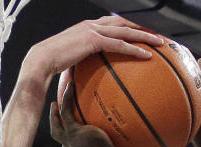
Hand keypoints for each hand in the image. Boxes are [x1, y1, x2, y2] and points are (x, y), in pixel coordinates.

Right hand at [23, 17, 164, 79]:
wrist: (40, 61)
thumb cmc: (50, 63)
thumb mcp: (68, 57)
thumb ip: (80, 58)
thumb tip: (86, 72)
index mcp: (86, 27)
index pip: (112, 22)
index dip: (127, 25)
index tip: (140, 30)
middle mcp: (91, 24)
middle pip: (123, 21)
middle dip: (141, 26)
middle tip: (157, 32)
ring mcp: (92, 30)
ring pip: (126, 30)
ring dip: (145, 35)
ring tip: (160, 42)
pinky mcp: (93, 41)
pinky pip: (119, 44)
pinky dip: (134, 49)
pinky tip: (147, 55)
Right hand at [49, 84, 140, 146]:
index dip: (68, 142)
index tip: (71, 135)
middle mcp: (70, 146)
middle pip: (59, 133)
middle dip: (56, 123)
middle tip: (55, 113)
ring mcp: (69, 137)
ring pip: (58, 121)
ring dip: (55, 112)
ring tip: (55, 101)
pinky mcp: (72, 129)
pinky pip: (66, 110)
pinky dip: (66, 98)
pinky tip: (70, 85)